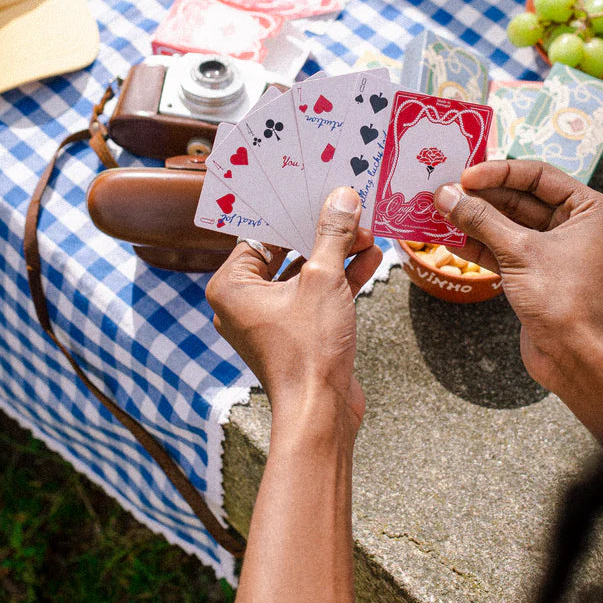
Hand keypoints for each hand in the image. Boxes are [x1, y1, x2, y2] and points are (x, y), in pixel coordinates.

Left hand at [206, 187, 381, 431]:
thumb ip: (332, 235)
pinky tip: (371, 257)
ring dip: (337, 253)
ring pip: (305, 273)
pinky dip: (341, 278)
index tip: (316, 191)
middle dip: (321, 231)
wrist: (321, 412)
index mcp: (231, 286)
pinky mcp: (298, 333)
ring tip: (367, 231)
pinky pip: (317, 295)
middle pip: (285, 251)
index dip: (290, 211)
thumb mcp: (322, 279)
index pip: (259, 233)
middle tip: (348, 209)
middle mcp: (245, 301)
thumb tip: (342, 198)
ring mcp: (272, 319)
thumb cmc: (308, 348)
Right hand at [433, 160, 602, 441]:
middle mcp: (575, 225)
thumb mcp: (519, 252)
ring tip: (438, 211)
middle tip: (443, 192)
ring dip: (473, 219)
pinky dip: (476, 243)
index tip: (465, 175)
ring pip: (506, 224)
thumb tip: (445, 195)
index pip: (538, 176)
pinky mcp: (534, 273)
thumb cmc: (563, 300)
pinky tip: (447, 237)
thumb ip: (481, 219)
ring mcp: (553, 250)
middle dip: (480, 197)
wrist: (576, 359)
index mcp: (589, 209)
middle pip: (519, 199)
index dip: (499, 172)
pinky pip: (502, 248)